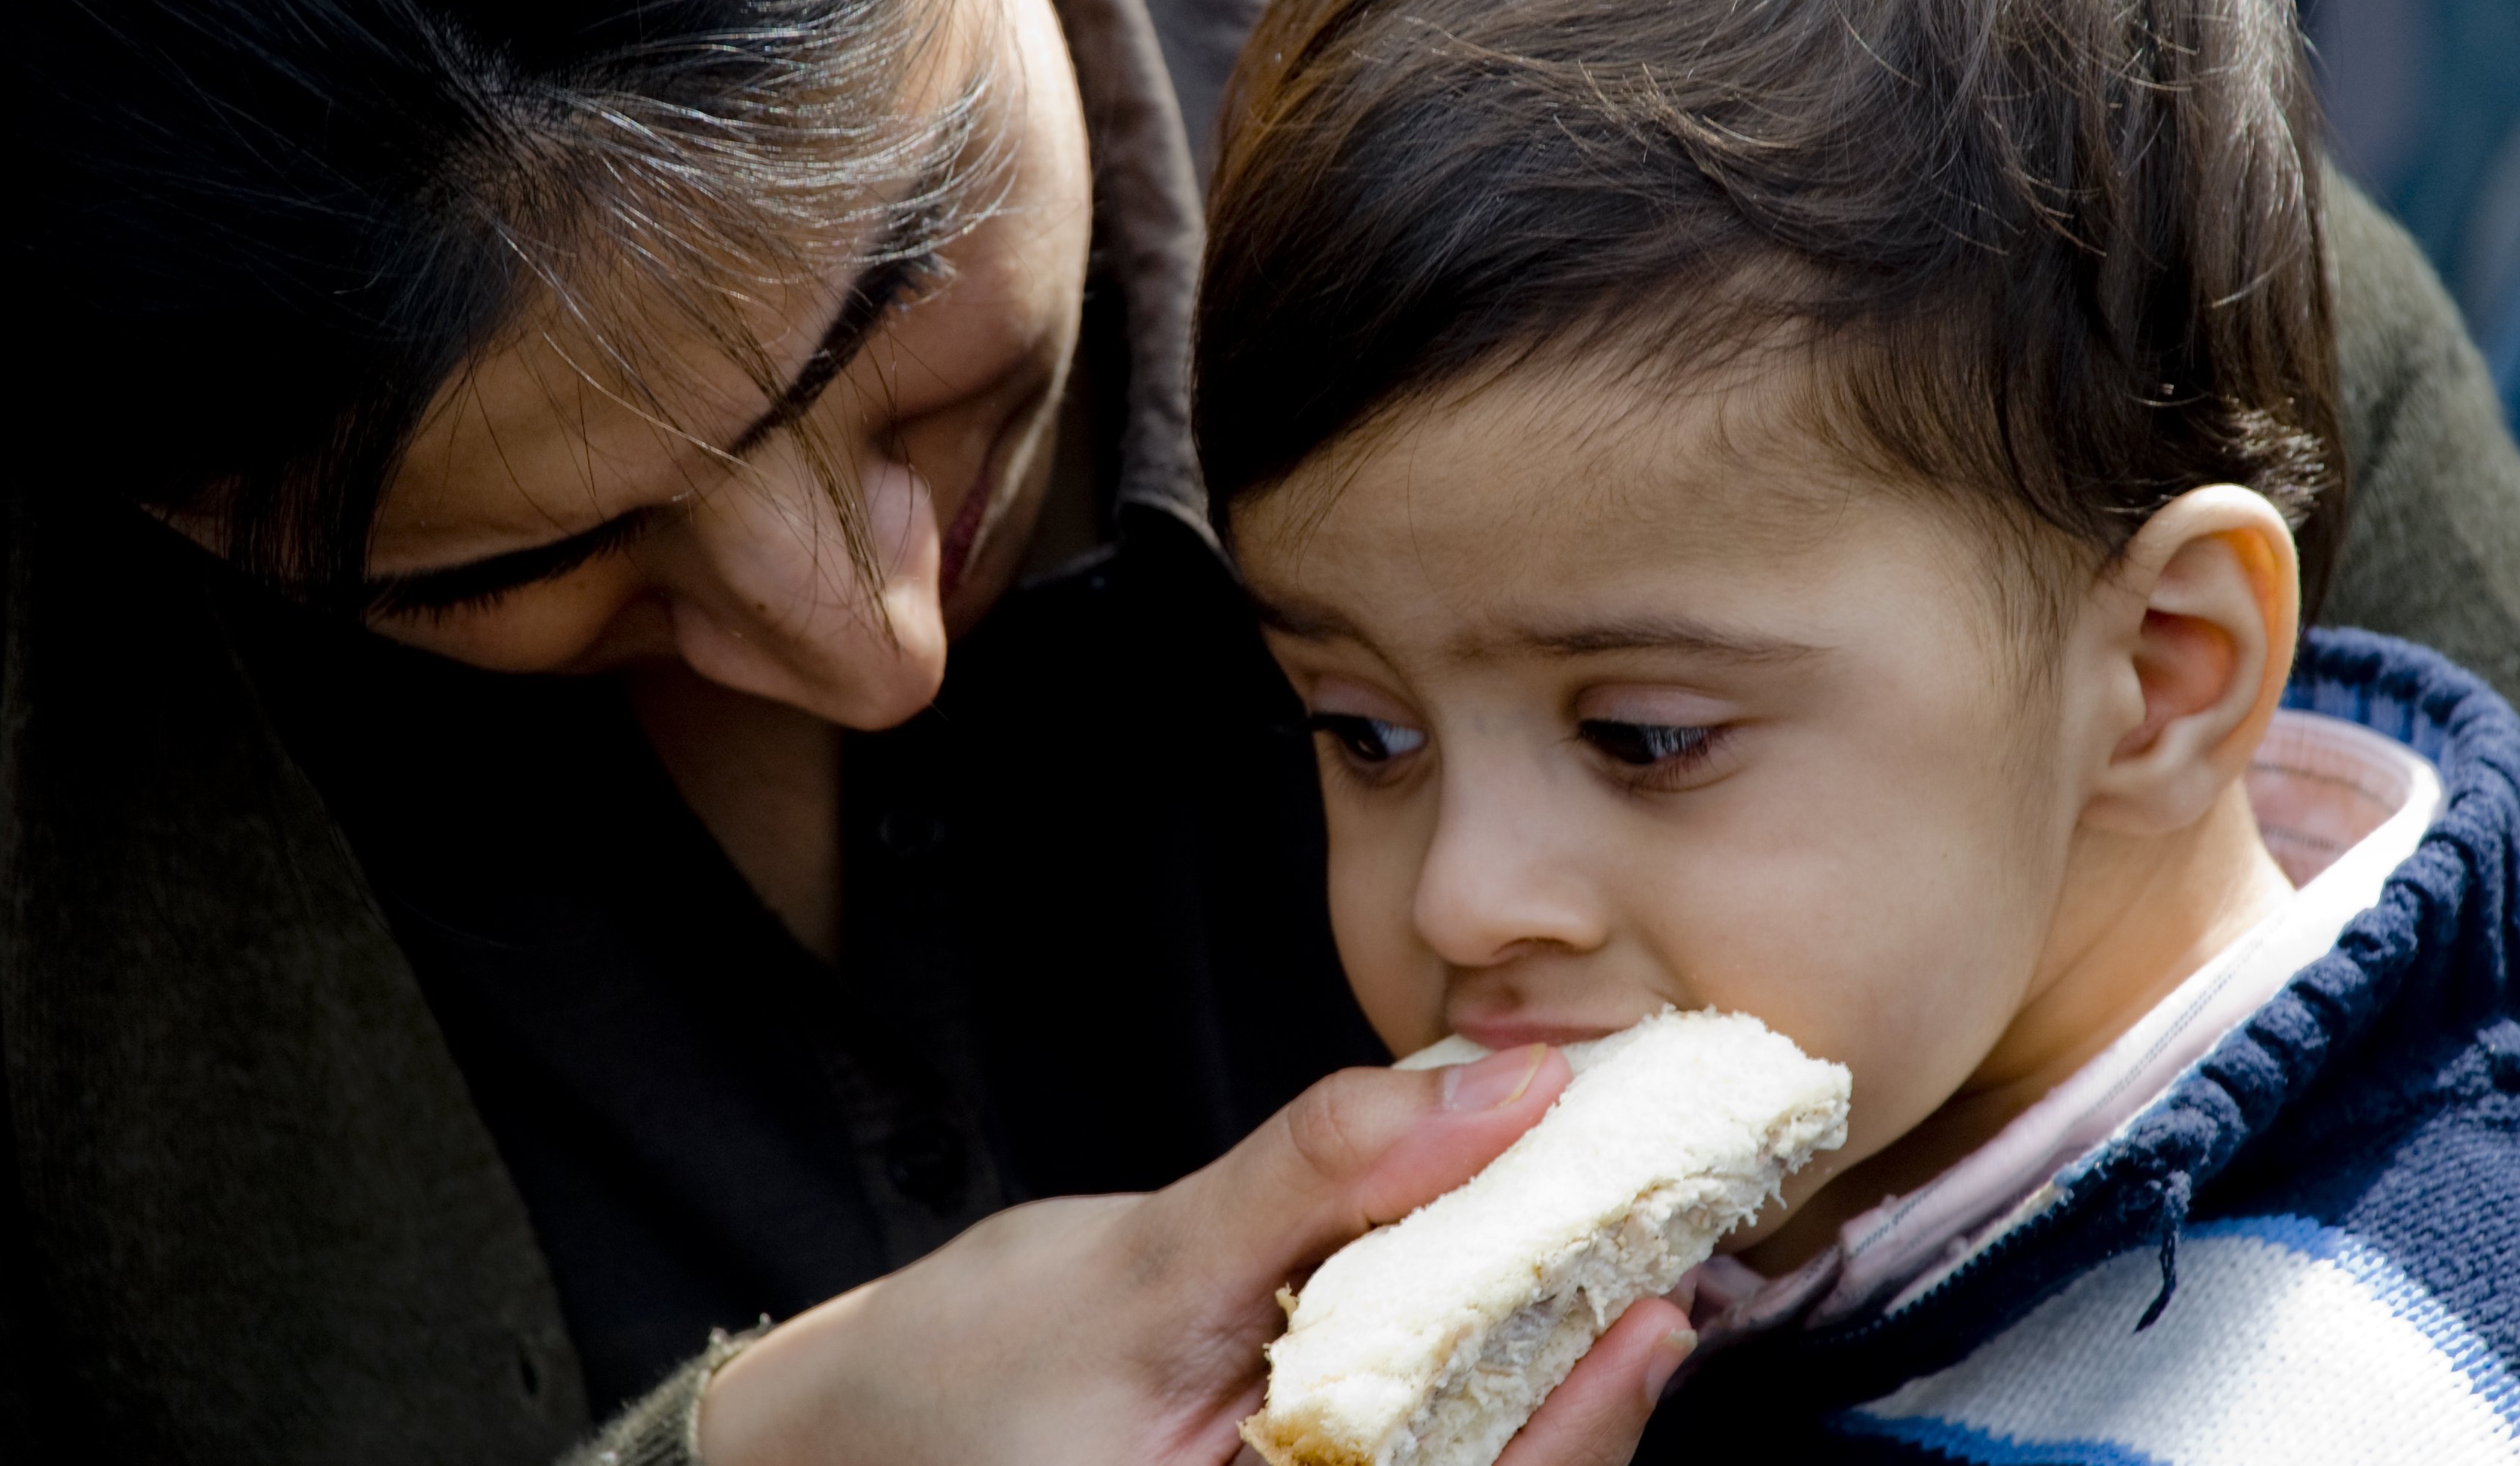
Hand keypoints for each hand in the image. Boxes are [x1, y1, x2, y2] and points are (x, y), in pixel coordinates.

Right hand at [697, 1044, 1694, 1465]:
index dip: (1583, 1426)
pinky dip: (1484, 1365)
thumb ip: (1319, 1177)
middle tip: (1669, 1262)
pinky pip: (1425, 1444)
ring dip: (1551, 1371)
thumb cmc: (959, 1377)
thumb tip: (1503, 1091)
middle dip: (1588, 1392)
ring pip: (1473, 1465)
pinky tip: (1516, 1284)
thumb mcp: (1142, 1262)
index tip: (1653, 1312)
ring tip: (1616, 1258)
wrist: (850, 1434)